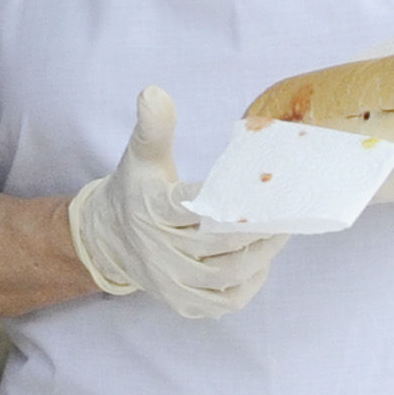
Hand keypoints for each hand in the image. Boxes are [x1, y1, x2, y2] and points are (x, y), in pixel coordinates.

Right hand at [68, 86, 288, 319]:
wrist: (107, 238)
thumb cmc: (135, 190)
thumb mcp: (141, 156)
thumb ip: (153, 127)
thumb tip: (155, 92)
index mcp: (150, 209)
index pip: (187, 205)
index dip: (223, 202)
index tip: (254, 192)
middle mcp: (157, 249)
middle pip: (217, 243)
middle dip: (257, 230)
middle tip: (287, 213)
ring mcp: (169, 280)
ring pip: (226, 275)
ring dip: (260, 257)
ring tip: (280, 236)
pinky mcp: (181, 302)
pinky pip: (223, 302)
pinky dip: (248, 286)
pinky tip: (259, 265)